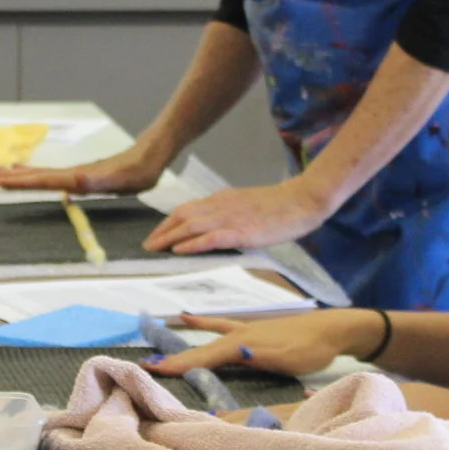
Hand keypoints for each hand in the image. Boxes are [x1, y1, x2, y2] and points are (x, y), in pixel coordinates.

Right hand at [0, 142, 166, 196]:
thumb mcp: (120, 178)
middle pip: (37, 176)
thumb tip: (76, 177)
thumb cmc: (139, 171)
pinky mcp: (82, 175)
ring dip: (20, 175)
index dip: (21, 181)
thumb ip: (98, 178)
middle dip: (12, 177)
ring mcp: (76, 173)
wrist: (151, 155)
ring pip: (42, 174)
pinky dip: (36, 174)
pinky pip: (52, 175)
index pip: (43, 180)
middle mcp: (73, 174)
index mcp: (78, 178)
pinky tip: (31, 173)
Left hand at [144, 179, 331, 255]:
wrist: (302, 200)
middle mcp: (221, 205)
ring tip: (154, 248)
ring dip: (169, 237)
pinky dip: (192, 243)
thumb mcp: (245, 205)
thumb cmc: (278, 206)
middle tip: (147, 245)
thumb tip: (210, 227)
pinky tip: (178, 250)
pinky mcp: (241, 231)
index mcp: (221, 199)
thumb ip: (227, 213)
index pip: (186, 209)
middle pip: (182, 216)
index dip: (168, 222)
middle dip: (161, 231)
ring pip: (191, 226)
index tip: (156, 234)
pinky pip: (210, 238)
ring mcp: (230, 218)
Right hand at [150, 310, 361, 376]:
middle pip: (201, 349)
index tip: (153, 371)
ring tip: (159, 346)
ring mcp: (244, 330)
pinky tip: (188, 316)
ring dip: (184, 343)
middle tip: (147, 365)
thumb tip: (233, 352)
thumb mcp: (288, 358)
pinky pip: (220, 326)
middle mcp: (238, 334)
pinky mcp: (251, 330)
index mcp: (243, 343)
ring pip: (206, 338)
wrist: (333, 329)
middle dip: (175, 358)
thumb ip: (260, 356)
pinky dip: (203, 322)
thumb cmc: (311, 348)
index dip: (180, 365)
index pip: (205, 357)